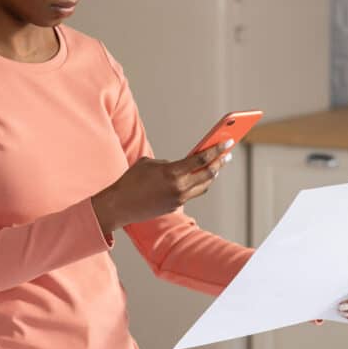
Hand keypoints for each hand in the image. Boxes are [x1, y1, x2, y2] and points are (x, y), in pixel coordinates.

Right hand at [91, 140, 234, 233]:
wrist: (120, 205)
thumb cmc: (131, 180)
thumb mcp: (150, 163)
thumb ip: (170, 163)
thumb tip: (184, 165)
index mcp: (173, 172)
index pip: (201, 158)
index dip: (217, 149)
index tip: (227, 142)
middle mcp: (179, 187)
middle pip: (208, 173)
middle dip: (219, 162)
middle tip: (227, 154)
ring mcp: (178, 199)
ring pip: (203, 185)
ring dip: (211, 175)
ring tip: (217, 166)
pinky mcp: (174, 206)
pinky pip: (192, 193)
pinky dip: (198, 184)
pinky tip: (200, 177)